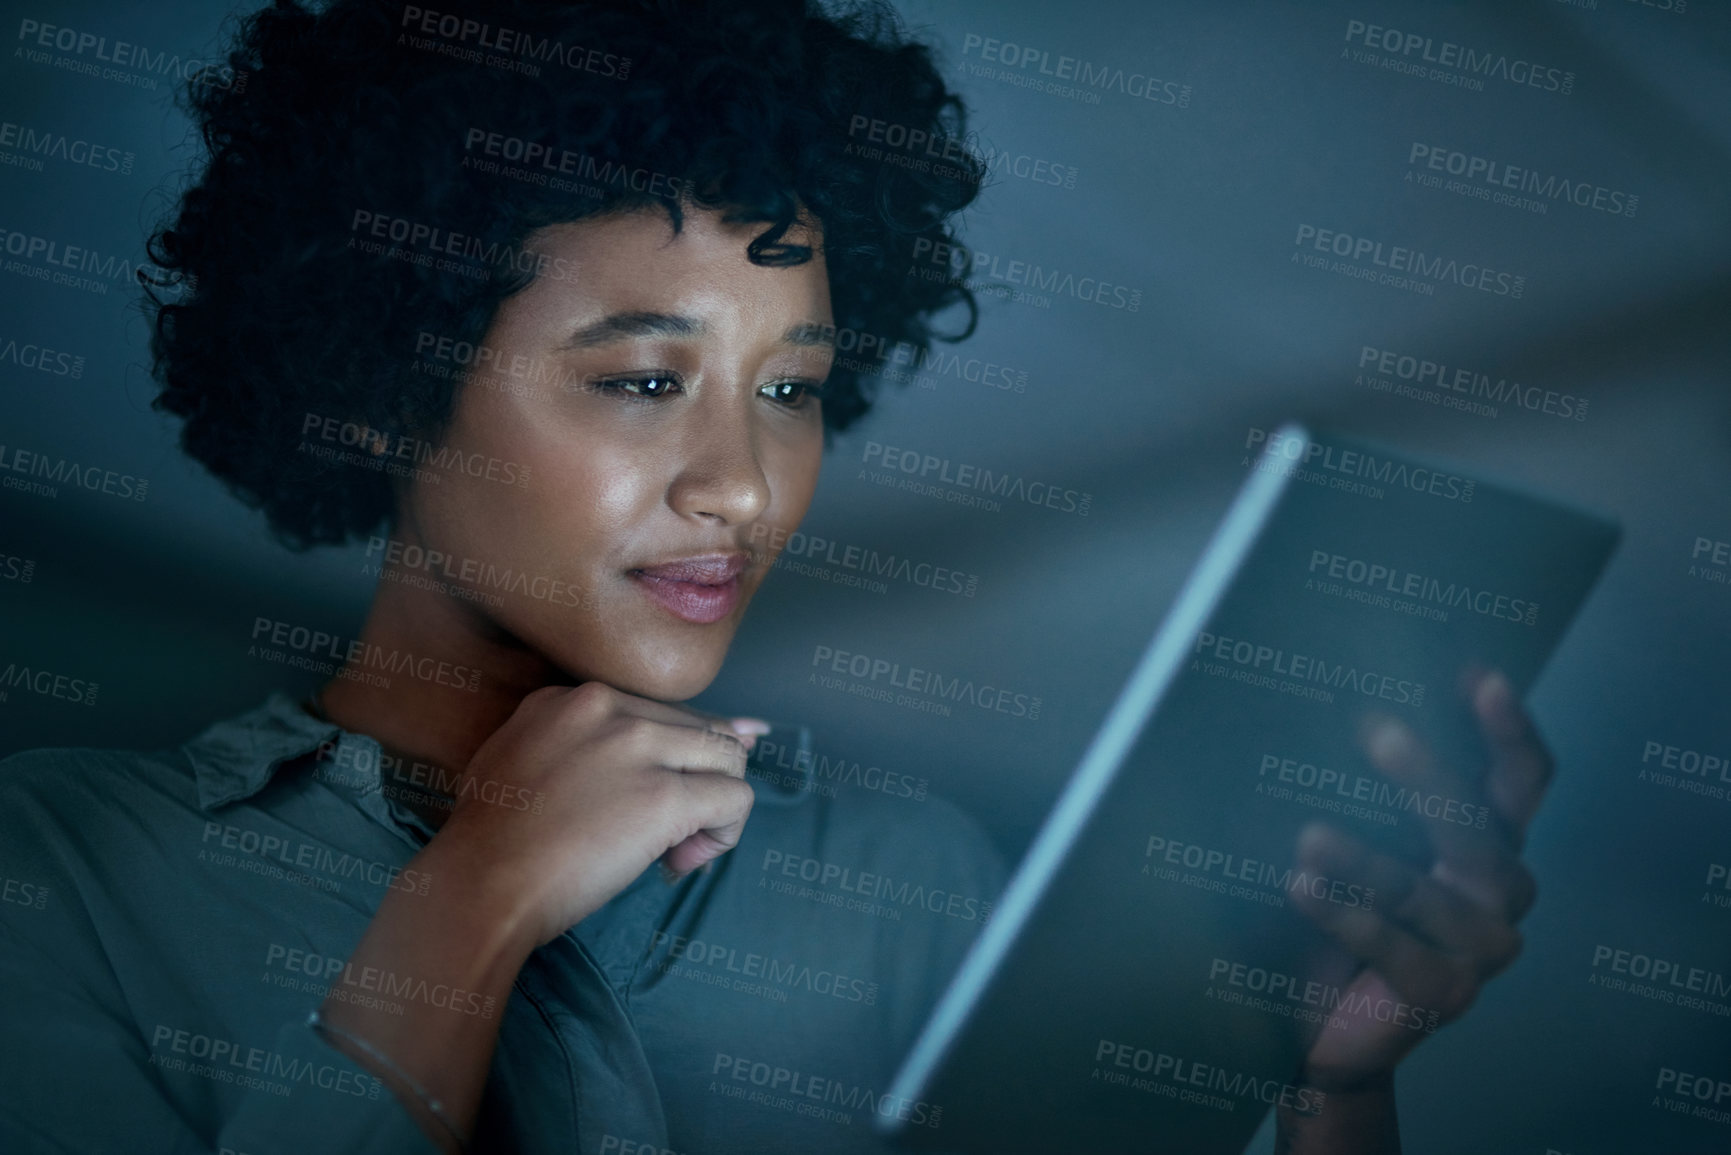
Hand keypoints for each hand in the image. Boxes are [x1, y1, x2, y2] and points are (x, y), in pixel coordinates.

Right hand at [434, 681, 763, 949]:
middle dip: (699, 784)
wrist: (480, 883)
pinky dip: (725, 834)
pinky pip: (735, 799)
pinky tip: (681, 861)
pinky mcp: (663, 795)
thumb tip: (682, 738)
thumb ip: (586, 745)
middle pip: (703, 731)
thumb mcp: (523, 758)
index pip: (664, 713)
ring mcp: (639, 747)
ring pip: (730, 757)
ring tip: (675, 850)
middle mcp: (610, 708)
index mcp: (574, 698)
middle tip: (666, 836)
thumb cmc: (497, 841)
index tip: (656, 799)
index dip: (674, 762)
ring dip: (716, 809)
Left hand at [1289, 669, 1546, 1091]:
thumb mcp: (1359, 841)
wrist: (1319, 1023)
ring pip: (1426, 892)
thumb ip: (1365, 791)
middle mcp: (1500, 891)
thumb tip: (1324, 705)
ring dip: (1366, 860)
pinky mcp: (1443, 997)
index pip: (1522, 781)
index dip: (1511, 731)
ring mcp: (1481, 948)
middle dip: (1430, 779)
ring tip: (1308, 835)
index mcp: (1489, 841)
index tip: (1482, 678)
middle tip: (1379, 732)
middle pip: (1479, 830)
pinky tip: (1300, 887)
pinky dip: (1345, 915)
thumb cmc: (1339, 912)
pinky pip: (1394, 948)